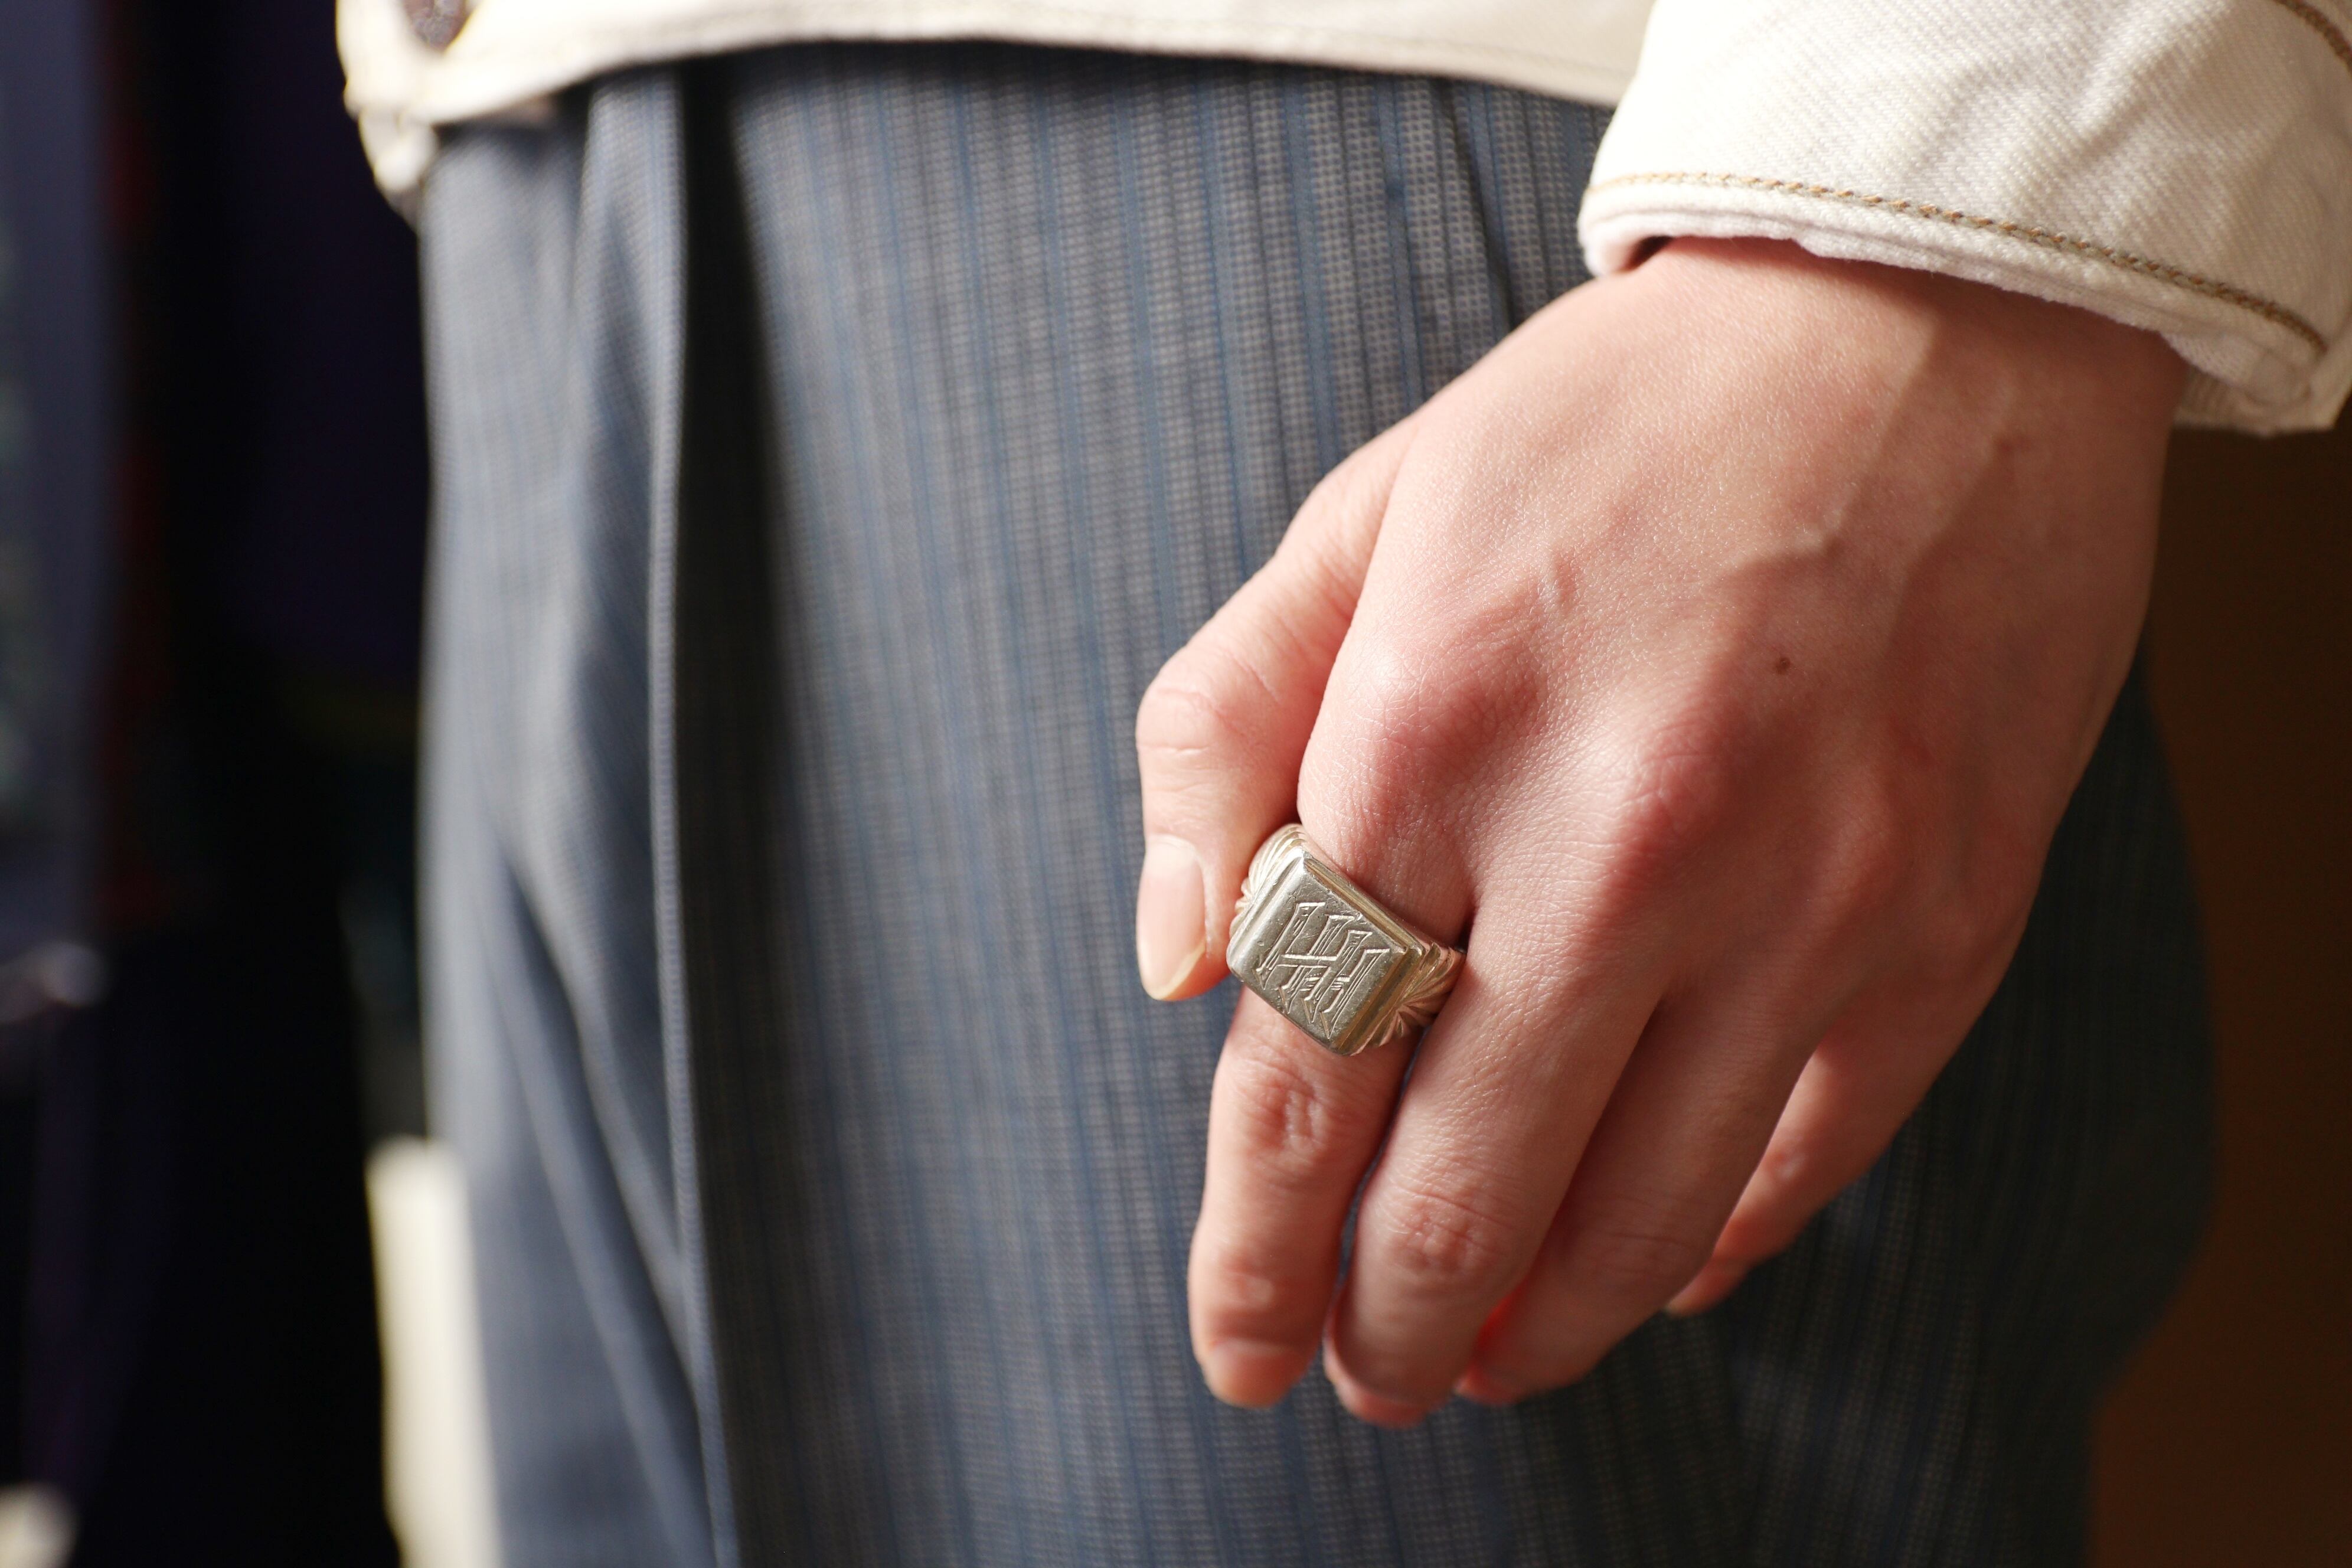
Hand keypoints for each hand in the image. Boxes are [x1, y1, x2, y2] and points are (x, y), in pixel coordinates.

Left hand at [1132, 238, 2183, 1421]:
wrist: (1918, 325)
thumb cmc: (1604, 431)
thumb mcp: (1356, 522)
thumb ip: (1219, 737)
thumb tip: (1179, 969)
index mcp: (1435, 722)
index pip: (1304, 1067)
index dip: (1251, 1246)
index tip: (1234, 1343)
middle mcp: (1621, 831)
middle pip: (1460, 1183)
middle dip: (1380, 1323)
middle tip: (1352, 1378)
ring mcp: (1805, 892)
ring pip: (1636, 1218)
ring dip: (1533, 1328)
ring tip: (1476, 1359)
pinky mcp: (1942, 924)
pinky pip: (1806, 1158)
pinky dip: (1709, 1250)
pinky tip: (1644, 1272)